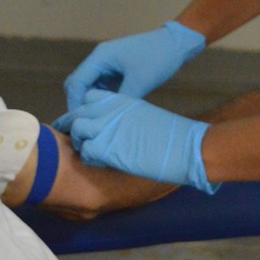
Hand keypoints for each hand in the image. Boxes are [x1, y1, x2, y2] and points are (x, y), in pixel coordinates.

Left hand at [53, 90, 218, 193]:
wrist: (187, 148)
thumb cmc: (172, 135)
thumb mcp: (144, 115)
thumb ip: (124, 117)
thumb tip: (115, 128)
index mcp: (121, 100)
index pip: (89, 97)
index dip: (84, 110)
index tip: (85, 121)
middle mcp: (110, 110)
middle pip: (78, 113)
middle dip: (72, 125)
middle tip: (73, 138)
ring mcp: (107, 127)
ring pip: (77, 129)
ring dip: (80, 141)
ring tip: (89, 151)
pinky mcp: (107, 148)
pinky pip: (85, 152)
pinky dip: (88, 158)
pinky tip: (99, 162)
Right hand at [64, 21, 205, 110]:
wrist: (176, 44)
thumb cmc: (157, 58)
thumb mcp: (139, 82)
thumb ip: (120, 100)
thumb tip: (106, 119)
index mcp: (100, 57)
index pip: (77, 82)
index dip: (75, 103)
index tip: (78, 124)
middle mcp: (99, 60)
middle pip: (78, 84)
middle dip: (79, 104)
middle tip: (83, 126)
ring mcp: (107, 65)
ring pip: (90, 87)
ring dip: (90, 103)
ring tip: (93, 123)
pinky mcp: (116, 71)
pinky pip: (102, 87)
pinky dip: (101, 100)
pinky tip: (106, 114)